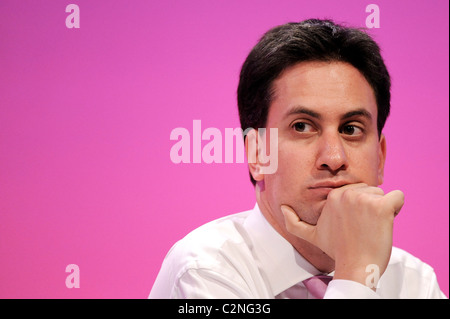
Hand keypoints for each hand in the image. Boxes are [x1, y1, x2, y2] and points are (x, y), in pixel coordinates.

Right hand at [281, 183, 403, 287]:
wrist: (356, 267)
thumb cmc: (337, 250)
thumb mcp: (312, 235)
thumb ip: (294, 222)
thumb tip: (282, 208)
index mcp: (333, 196)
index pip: (356, 191)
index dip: (359, 208)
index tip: (354, 225)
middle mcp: (347, 193)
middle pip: (370, 190)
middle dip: (371, 206)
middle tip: (363, 227)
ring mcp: (364, 199)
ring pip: (383, 194)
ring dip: (382, 210)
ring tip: (372, 227)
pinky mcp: (381, 206)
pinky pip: (398, 197)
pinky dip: (397, 208)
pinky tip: (386, 222)